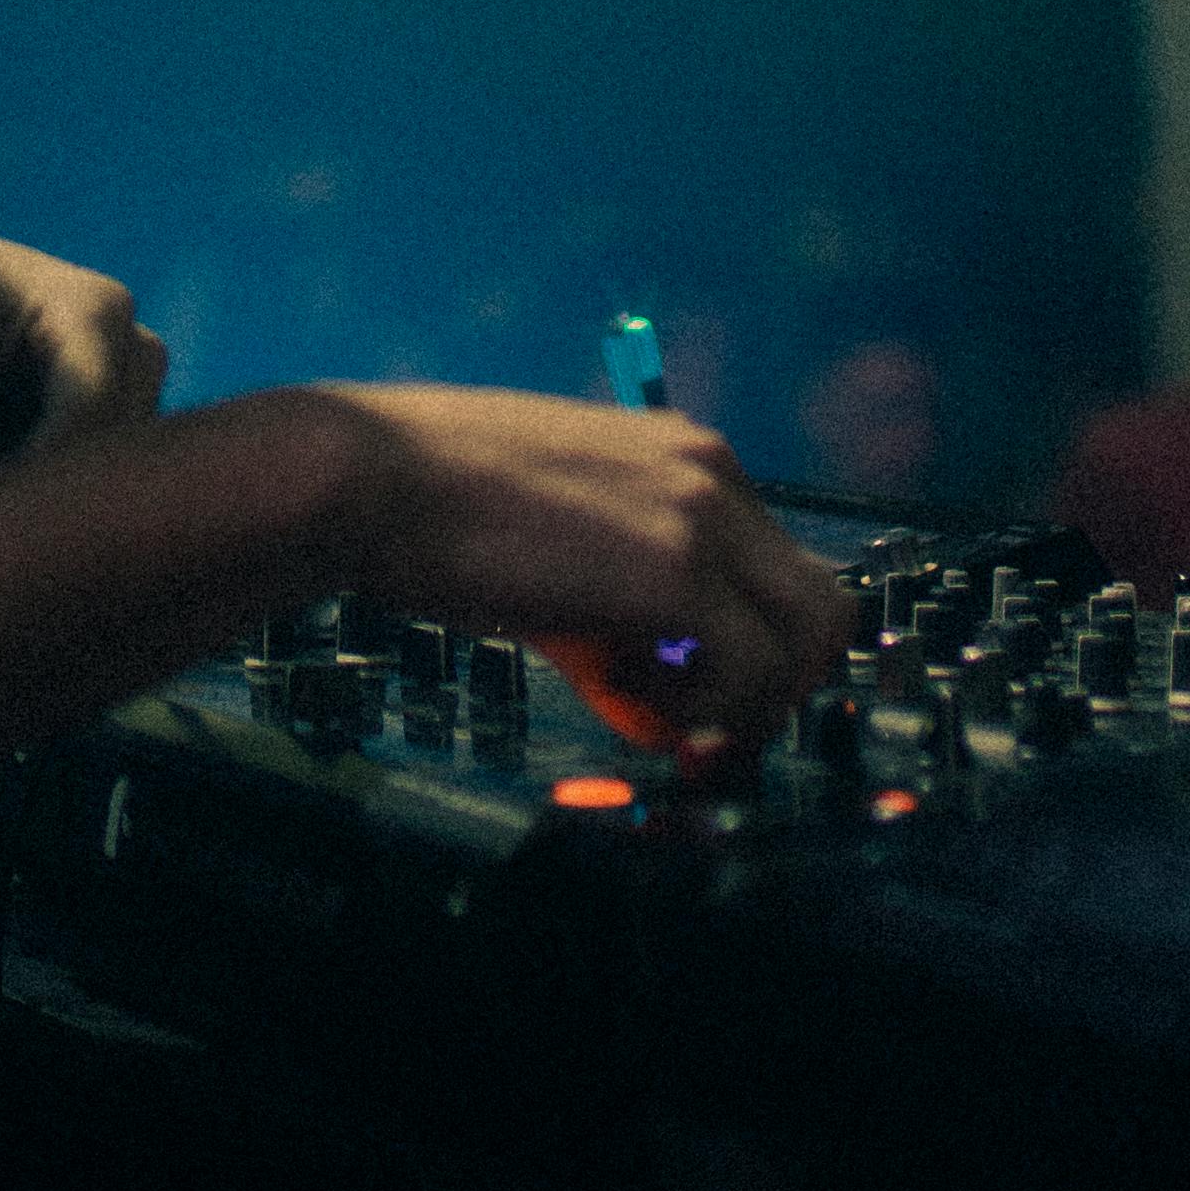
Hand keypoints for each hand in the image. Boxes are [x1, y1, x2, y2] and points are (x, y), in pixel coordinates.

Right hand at [323, 387, 849, 748]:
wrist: (366, 477)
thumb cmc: (437, 514)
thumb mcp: (554, 556)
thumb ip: (619, 623)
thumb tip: (661, 718)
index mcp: (685, 457)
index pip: (779, 570)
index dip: (747, 652)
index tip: (690, 699)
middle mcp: (710, 475)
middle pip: (823, 607)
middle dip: (776, 690)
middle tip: (704, 733)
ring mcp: (699, 520)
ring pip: (807, 645)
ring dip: (741, 707)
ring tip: (651, 713)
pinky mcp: (673, 572)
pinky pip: (746, 676)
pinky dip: (696, 714)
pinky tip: (615, 691)